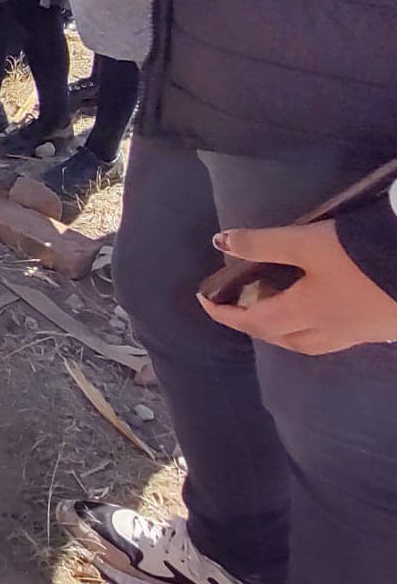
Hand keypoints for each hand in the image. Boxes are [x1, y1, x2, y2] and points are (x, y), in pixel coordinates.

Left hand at [199, 221, 396, 354]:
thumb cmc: (362, 257)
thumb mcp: (306, 242)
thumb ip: (262, 242)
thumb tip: (220, 243)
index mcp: (305, 314)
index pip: (253, 322)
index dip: (225, 313)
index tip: (204, 302)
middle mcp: (329, 332)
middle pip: (281, 338)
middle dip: (254, 324)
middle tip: (238, 303)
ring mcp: (358, 334)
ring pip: (309, 341)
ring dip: (285, 329)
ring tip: (276, 304)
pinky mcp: (379, 327)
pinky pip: (334, 336)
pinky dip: (314, 326)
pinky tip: (322, 307)